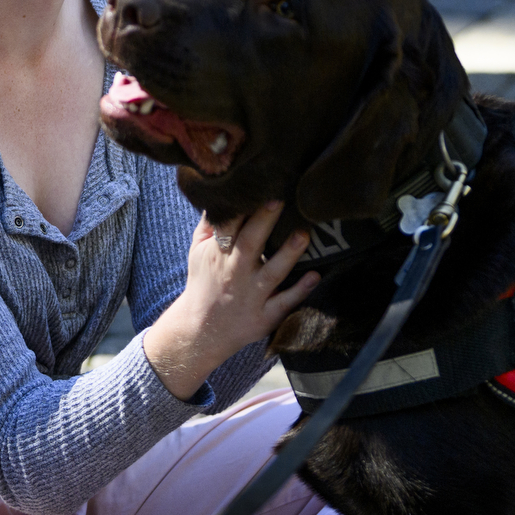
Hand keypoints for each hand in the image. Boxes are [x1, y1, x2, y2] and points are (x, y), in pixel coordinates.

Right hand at [143, 201, 319, 400]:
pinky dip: (299, 291)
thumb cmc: (203, 282)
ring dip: (288, 254)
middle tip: (281, 199)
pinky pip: (283, 303)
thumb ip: (210, 224)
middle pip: (250, 243)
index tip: (261, 185)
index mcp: (218, 253)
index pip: (231, 225)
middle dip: (265, 221)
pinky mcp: (263, 317)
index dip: (244, 205)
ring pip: (272, 273)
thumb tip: (221, 193)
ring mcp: (251, 296)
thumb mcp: (198, 251)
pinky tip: (316, 276)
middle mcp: (234, 272)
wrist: (201, 329)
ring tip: (303, 234)